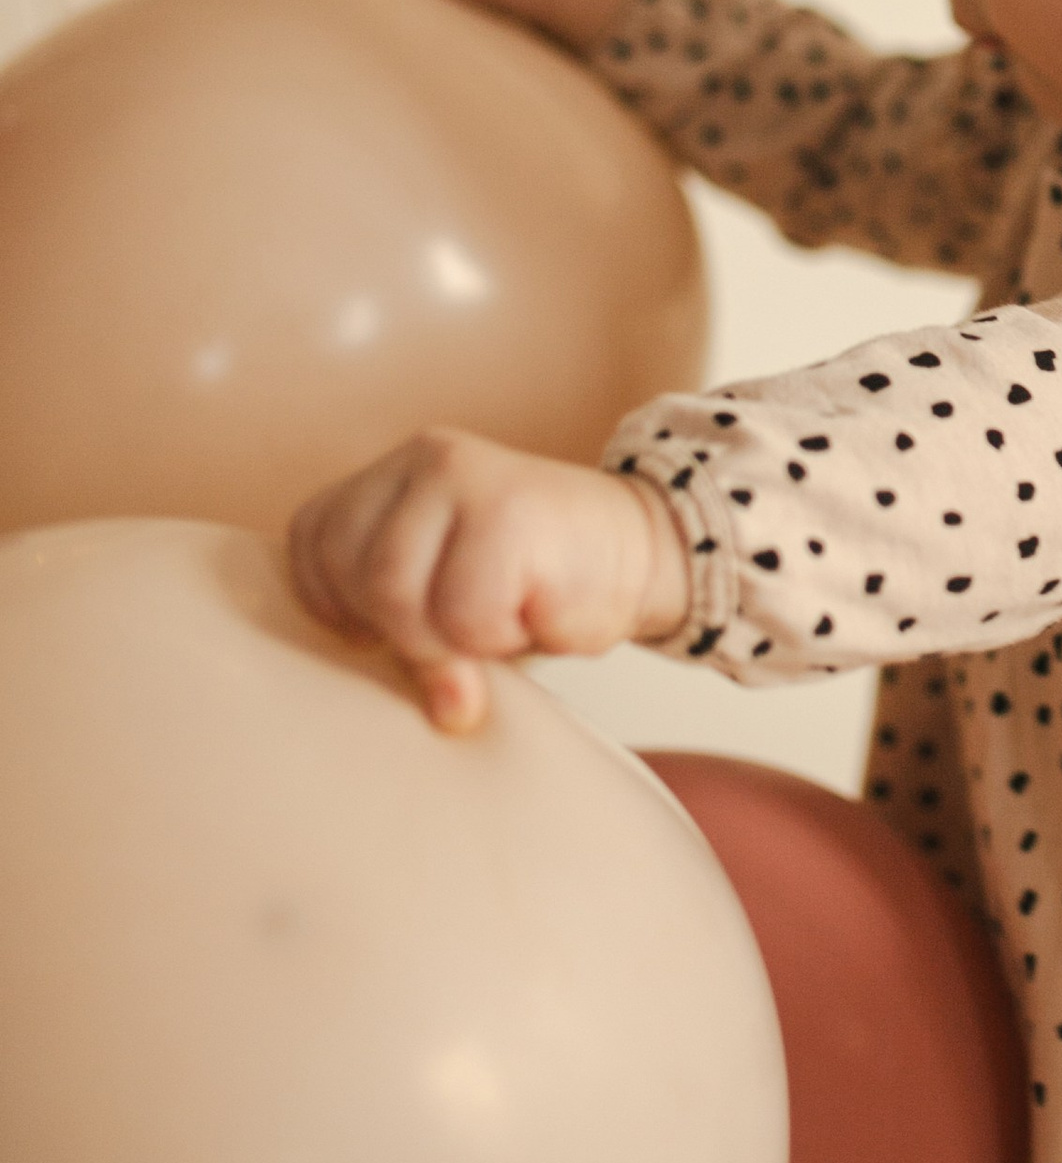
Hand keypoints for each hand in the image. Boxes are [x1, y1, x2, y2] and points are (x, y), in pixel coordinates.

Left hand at [288, 429, 695, 733]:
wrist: (647, 554)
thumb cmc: (539, 585)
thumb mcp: (446, 596)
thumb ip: (394, 617)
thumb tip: (378, 702)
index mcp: (395, 474)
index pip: (312, 541)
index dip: (336, 607)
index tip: (384, 637)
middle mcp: (422, 460)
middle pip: (351, 571)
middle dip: (400, 633)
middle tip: (457, 643)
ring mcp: (463, 478)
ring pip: (396, 594)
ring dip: (447, 641)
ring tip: (496, 628)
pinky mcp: (508, 511)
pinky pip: (462, 612)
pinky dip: (495, 638)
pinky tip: (533, 612)